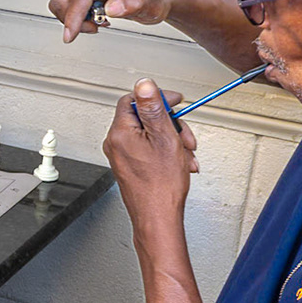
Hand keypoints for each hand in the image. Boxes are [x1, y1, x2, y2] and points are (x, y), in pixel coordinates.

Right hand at [49, 0, 180, 41]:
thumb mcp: (152, 4)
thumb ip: (134, 4)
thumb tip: (113, 8)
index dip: (73, 16)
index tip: (70, 35)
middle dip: (74, 20)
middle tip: (96, 26)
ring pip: (61, 1)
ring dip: (74, 18)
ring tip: (96, 21)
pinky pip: (66, 2)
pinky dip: (74, 15)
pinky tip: (92, 16)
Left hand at [103, 80, 199, 234]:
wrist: (158, 217)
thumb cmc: (160, 186)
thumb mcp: (163, 137)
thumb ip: (153, 108)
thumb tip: (144, 84)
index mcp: (120, 133)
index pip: (133, 100)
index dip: (157, 98)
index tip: (174, 102)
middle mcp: (116, 143)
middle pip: (144, 117)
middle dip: (170, 124)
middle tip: (184, 137)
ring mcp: (122, 156)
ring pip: (151, 135)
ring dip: (173, 141)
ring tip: (185, 155)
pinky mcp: (130, 166)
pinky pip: (149, 150)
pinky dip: (167, 153)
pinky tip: (181, 164)